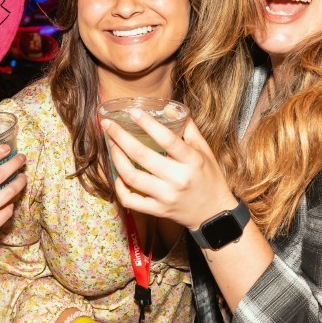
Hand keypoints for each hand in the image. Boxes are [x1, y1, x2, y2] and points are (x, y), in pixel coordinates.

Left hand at [100, 110, 235, 230]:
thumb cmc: (210, 179)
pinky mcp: (158, 211)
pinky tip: (116, 175)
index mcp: (192, 161)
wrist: (214, 214)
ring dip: (117, 159)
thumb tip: (170, 108)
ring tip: (111, 145)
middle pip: (142, 156)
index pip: (167, 139)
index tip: (133, 112)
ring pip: (132, 177)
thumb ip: (189, 130)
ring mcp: (166, 197)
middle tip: (107, 125)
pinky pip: (131, 200)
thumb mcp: (205, 152)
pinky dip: (119, 188)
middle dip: (121, 137)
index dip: (148, 124)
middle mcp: (178, 179)